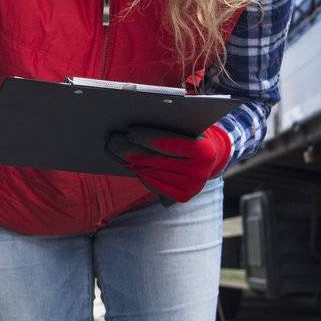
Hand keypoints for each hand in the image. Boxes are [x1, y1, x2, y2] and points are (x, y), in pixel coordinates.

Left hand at [104, 124, 230, 204]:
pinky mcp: (181, 197)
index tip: (131, 131)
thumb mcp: (187, 127)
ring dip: (129, 162)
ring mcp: (191, 188)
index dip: (150, 138)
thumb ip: (170, 123)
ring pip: (151, 173)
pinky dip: (138, 173)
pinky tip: (126, 163)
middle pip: (157, 161)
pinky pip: (153, 185)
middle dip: (131, 150)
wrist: (207, 159)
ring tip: (113, 149)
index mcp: (204, 151)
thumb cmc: (191, 135)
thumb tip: (137, 123)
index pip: (173, 144)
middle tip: (112, 140)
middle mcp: (199, 172)